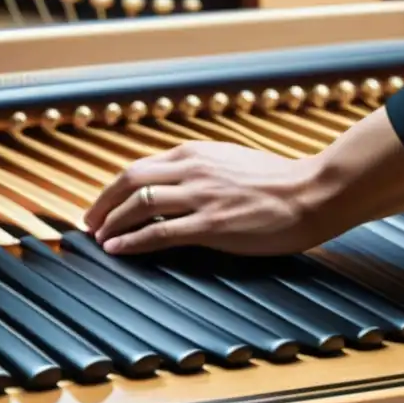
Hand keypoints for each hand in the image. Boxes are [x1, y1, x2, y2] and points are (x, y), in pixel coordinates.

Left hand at [83, 141, 330, 255]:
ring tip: (99, 238)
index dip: (115, 188)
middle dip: (103, 202)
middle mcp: (192, 169)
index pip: (140, 168)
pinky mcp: (211, 224)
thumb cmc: (279, 181)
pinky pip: (159, 232)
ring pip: (138, 204)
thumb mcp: (231, 162)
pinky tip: (118, 249)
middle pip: (129, 180)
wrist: (314, 192)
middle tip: (89, 222)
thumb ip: (201, 169)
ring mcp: (201, 196)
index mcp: (195, 153)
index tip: (103, 204)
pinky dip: (132, 241)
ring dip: (112, 222)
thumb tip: (175, 183)